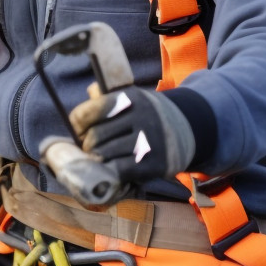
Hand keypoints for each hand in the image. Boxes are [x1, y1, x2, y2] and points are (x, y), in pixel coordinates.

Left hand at [69, 86, 195, 183]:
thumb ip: (109, 96)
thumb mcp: (133, 99)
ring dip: (97, 161)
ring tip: (99, 160)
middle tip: (89, 150)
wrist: (188, 130)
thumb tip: (89, 92)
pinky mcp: (155, 163)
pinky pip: (120, 170)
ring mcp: (149, 141)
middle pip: (95, 136)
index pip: (89, 111)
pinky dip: (110, 172)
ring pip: (105, 155)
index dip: (77, 125)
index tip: (79, 131)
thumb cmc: (149, 115)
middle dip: (87, 146)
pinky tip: (111, 170)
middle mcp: (141, 116)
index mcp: (130, 97)